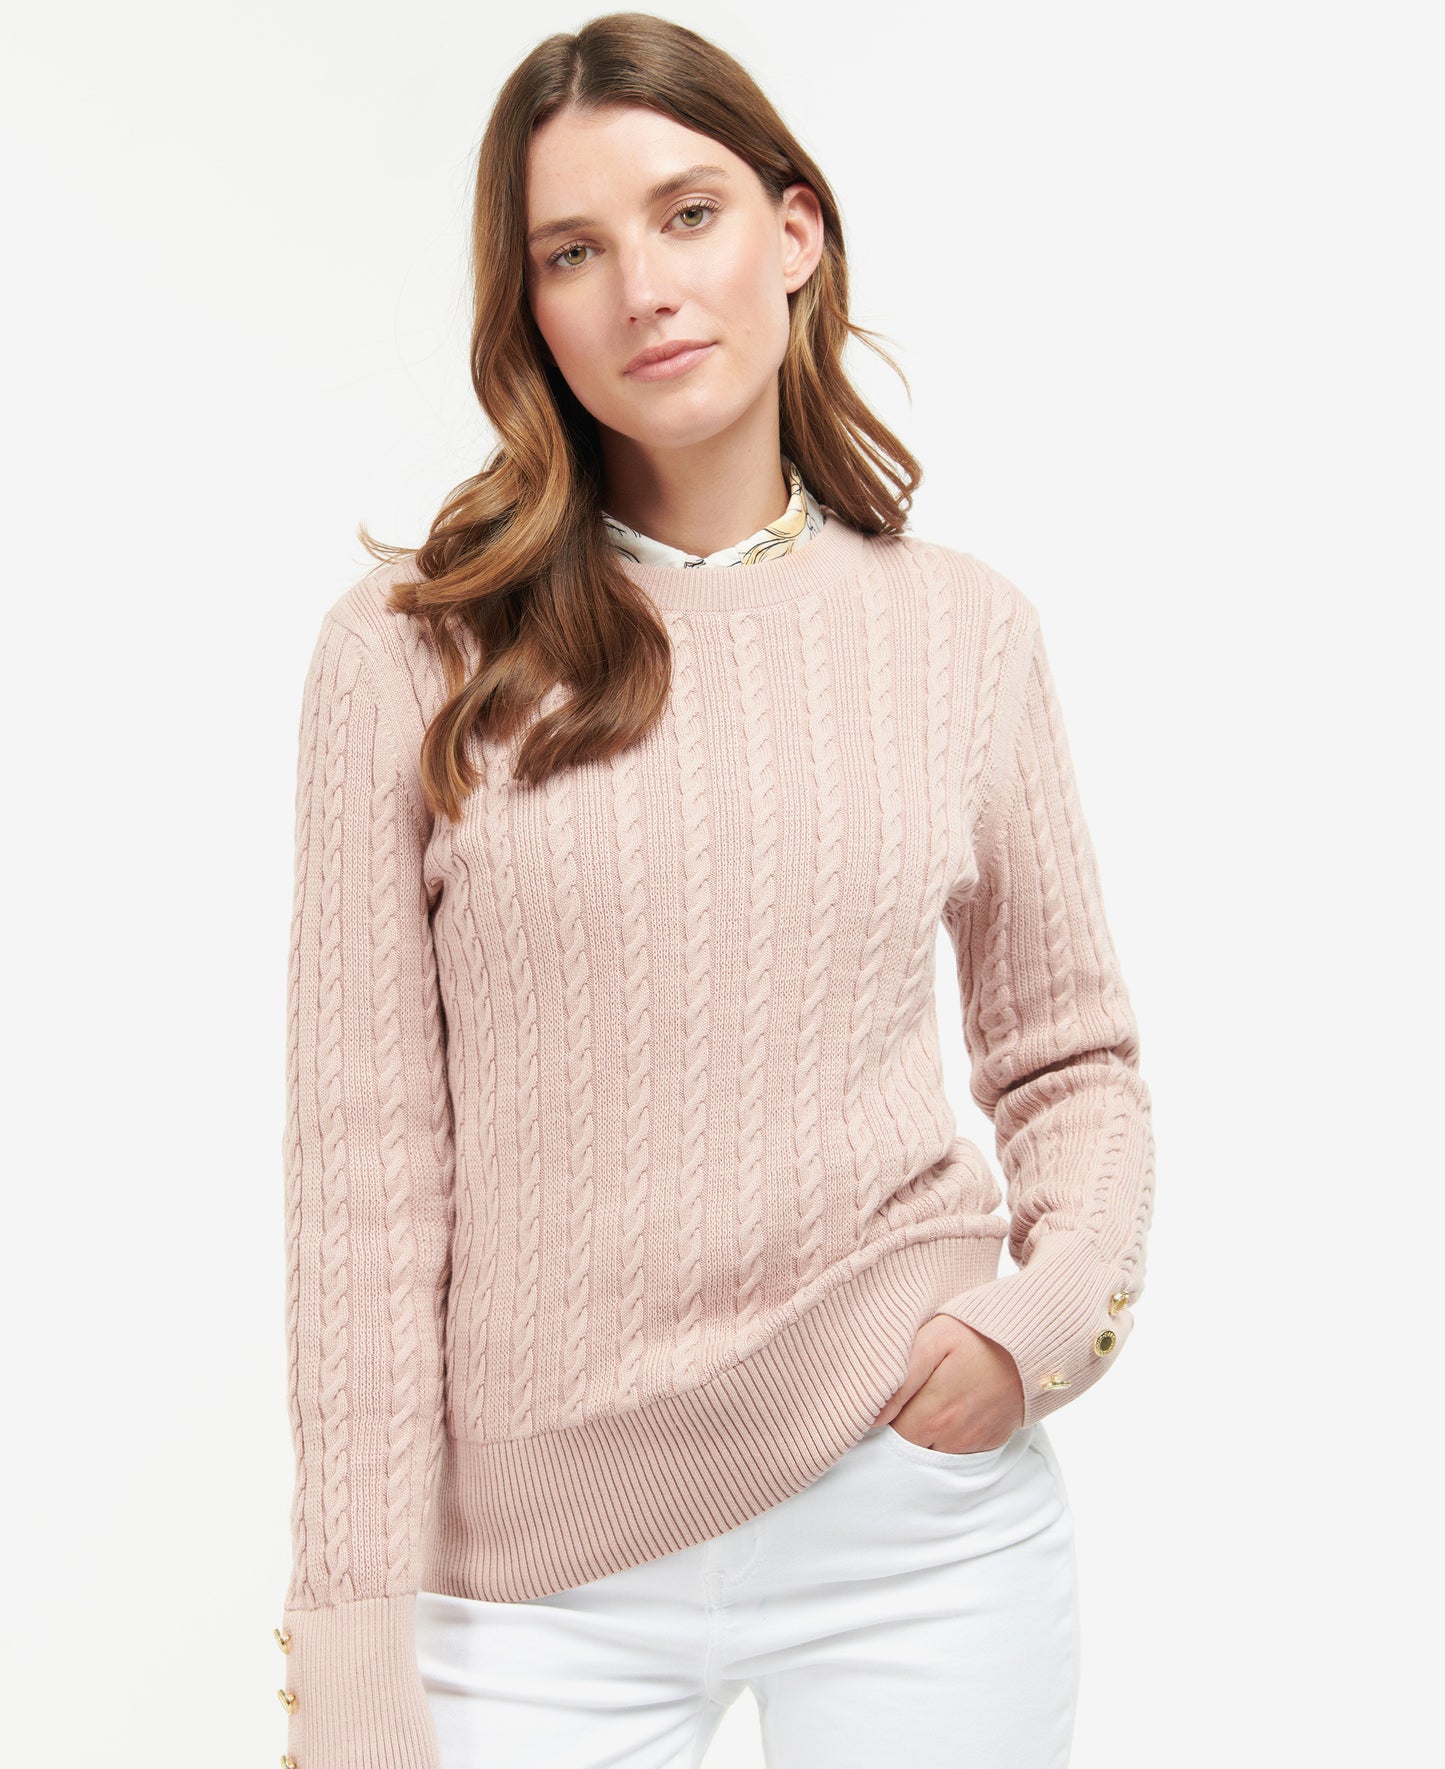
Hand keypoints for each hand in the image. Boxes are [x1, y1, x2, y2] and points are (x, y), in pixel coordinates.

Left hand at [869, 1315, 1025, 1452]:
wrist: (1036, 1339)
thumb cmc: (980, 1332)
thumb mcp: (935, 1340)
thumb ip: (900, 1380)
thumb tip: (872, 1418)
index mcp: (934, 1416)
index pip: (890, 1435)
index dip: (883, 1416)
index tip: (885, 1396)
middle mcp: (954, 1438)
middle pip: (911, 1445)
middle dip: (903, 1424)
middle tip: (909, 1392)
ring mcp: (975, 1442)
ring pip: (934, 1448)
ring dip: (927, 1429)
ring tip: (933, 1394)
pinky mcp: (992, 1440)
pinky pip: (960, 1448)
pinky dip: (951, 1432)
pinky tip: (954, 1404)